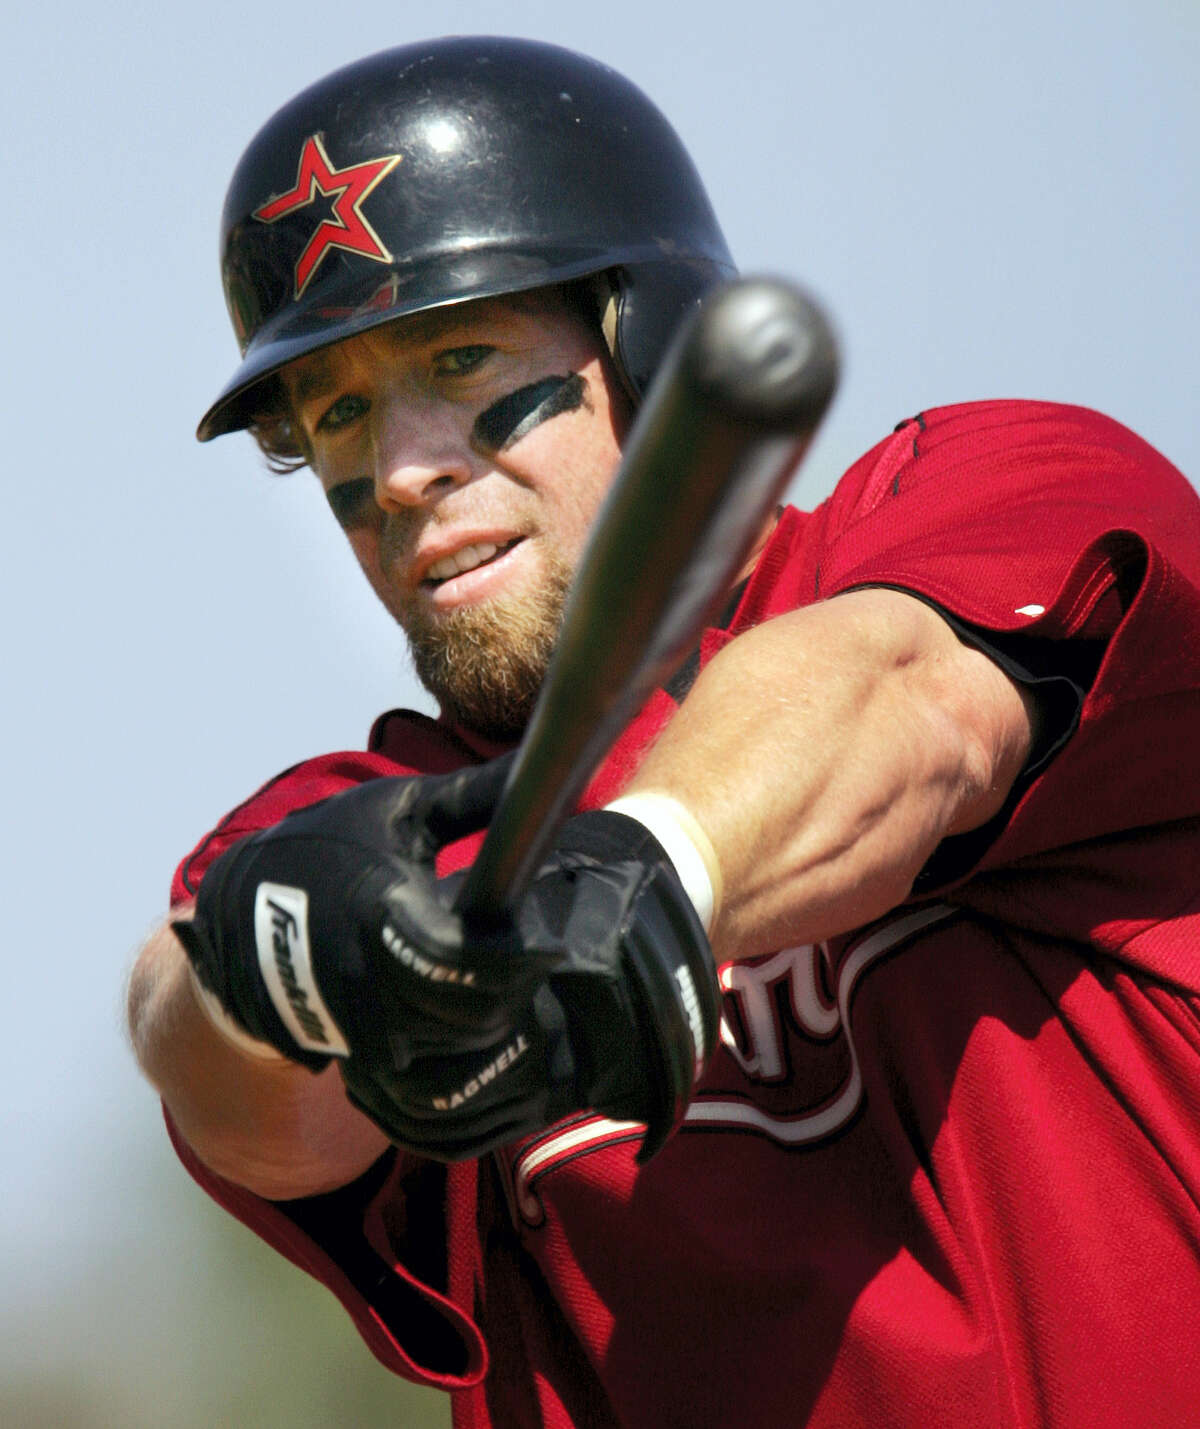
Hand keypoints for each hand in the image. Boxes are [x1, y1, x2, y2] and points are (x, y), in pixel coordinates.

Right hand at [173, 760, 719, 1161]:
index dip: (526, 958)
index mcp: (388, 917)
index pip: (477, 963)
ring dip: (497, 1021)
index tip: (561, 939)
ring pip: (459, 1050)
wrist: (237, 921)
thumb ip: (470, 798)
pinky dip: (466, 1047)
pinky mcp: (363, 1056)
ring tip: (523, 982)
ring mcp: (366, 1030)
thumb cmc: (320, 852)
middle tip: (551, 959)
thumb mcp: (393, 813)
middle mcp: (376, 986)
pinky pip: (433, 1070)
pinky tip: (486, 1011)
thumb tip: (539, 765)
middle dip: (520, 991)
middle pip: (479, 1017)